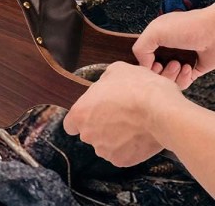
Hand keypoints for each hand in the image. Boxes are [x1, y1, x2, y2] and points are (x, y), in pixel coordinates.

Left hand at [63, 61, 181, 166]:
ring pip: (105, 145)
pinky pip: (122, 154)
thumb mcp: (115, 70)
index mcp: (80, 113)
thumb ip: (103, 82)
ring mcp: (105, 149)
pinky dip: (129, 147)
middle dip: (100, 126)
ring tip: (132, 123)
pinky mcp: (123, 161)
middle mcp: (88, 134)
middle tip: (118, 114)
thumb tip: (106, 85)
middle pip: (89, 133)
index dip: (81, 119)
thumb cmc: (137, 88)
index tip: (92, 114)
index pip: (70, 124)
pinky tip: (139, 134)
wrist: (162, 111)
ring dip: (114, 137)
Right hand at [133, 5, 214, 88]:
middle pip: (154, 68)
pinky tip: (187, 68)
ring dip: (171, 75)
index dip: (145, 63)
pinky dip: (183, 79)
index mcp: (157, 36)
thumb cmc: (189, 27)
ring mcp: (181, 58)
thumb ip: (140, 48)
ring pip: (168, 77)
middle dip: (158, 71)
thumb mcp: (155, 31)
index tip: (152, 63)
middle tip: (164, 65)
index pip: (143, 55)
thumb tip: (143, 65)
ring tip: (179, 64)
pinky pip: (183, 81)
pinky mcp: (195, 68)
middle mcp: (168, 47)